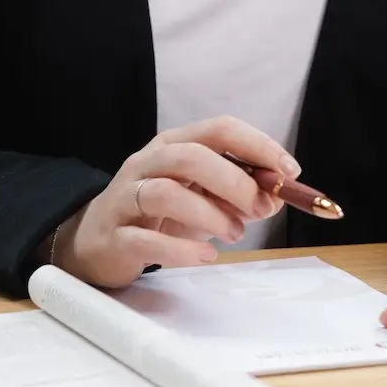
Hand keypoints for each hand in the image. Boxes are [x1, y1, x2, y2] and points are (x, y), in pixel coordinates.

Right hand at [50, 117, 300, 288]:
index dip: (258, 146)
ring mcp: (125, 198)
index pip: (220, 129)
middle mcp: (147, 163)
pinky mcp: (113, 236)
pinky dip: (182, 250)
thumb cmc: (158, 215)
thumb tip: (277, 197)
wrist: (96, 242)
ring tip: (234, 234)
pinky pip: (146, 239)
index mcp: (174, 144)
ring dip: (211, 215)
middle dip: (234, 182)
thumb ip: (239, 195)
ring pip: (166, 193)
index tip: (290, 172)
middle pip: (192, 156)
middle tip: (259, 209)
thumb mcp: (203, 198)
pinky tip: (206, 257)